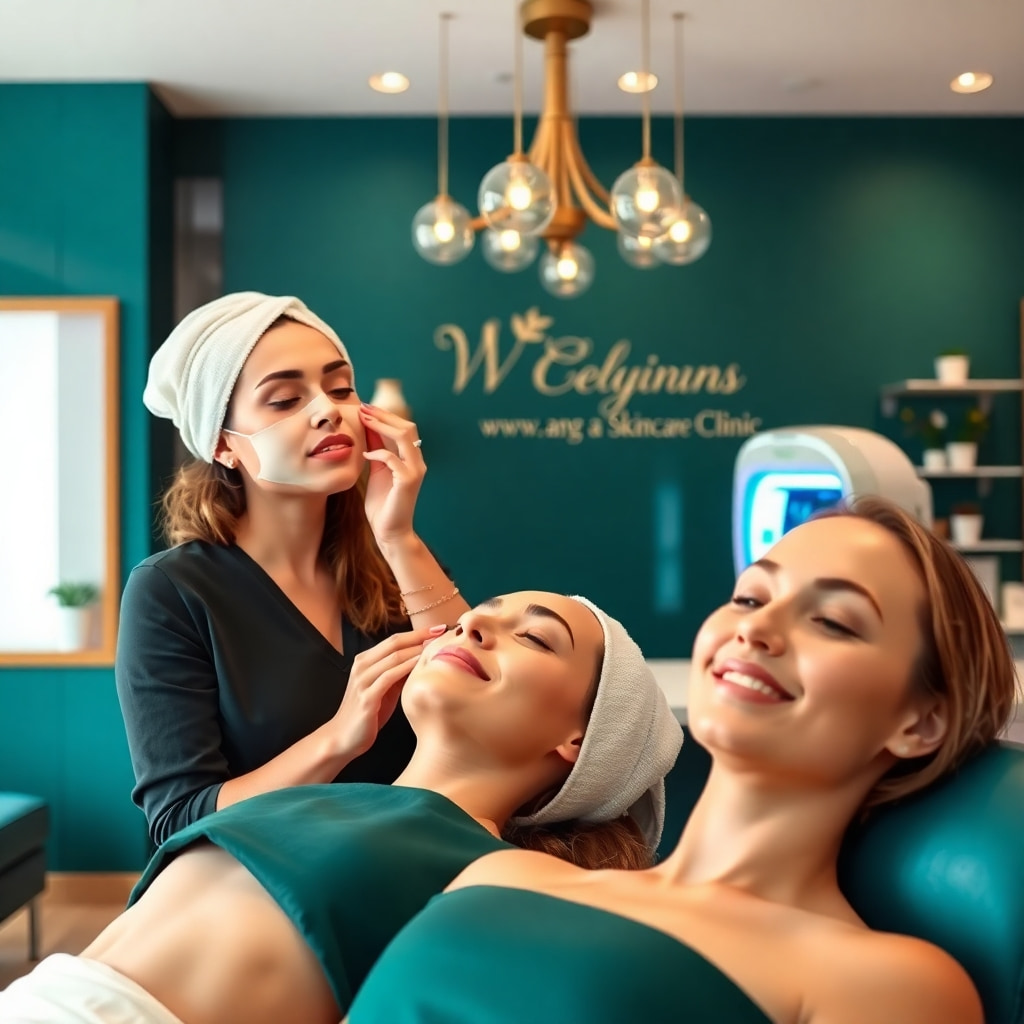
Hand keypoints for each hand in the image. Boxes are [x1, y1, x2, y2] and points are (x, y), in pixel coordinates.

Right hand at [328, 626, 441, 761]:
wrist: (344, 737)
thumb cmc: (369, 711)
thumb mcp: (385, 688)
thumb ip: (399, 672)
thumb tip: (424, 659)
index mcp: (365, 660)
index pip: (394, 640)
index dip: (417, 632)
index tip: (439, 627)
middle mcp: (362, 666)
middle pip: (394, 643)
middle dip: (420, 636)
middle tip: (442, 631)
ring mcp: (362, 681)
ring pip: (393, 657)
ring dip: (416, 650)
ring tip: (437, 646)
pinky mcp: (367, 698)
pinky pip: (389, 678)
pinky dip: (406, 668)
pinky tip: (421, 665)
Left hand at [360, 403, 425, 545]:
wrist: (389, 530)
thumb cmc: (383, 503)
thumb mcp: (377, 470)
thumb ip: (376, 449)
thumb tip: (368, 427)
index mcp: (412, 458)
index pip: (403, 428)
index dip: (385, 416)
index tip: (365, 408)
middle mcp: (418, 461)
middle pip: (407, 427)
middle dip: (384, 415)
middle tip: (363, 408)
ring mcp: (415, 470)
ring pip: (404, 437)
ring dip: (382, 425)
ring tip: (364, 420)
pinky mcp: (408, 481)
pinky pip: (392, 458)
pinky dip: (377, 452)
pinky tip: (364, 454)